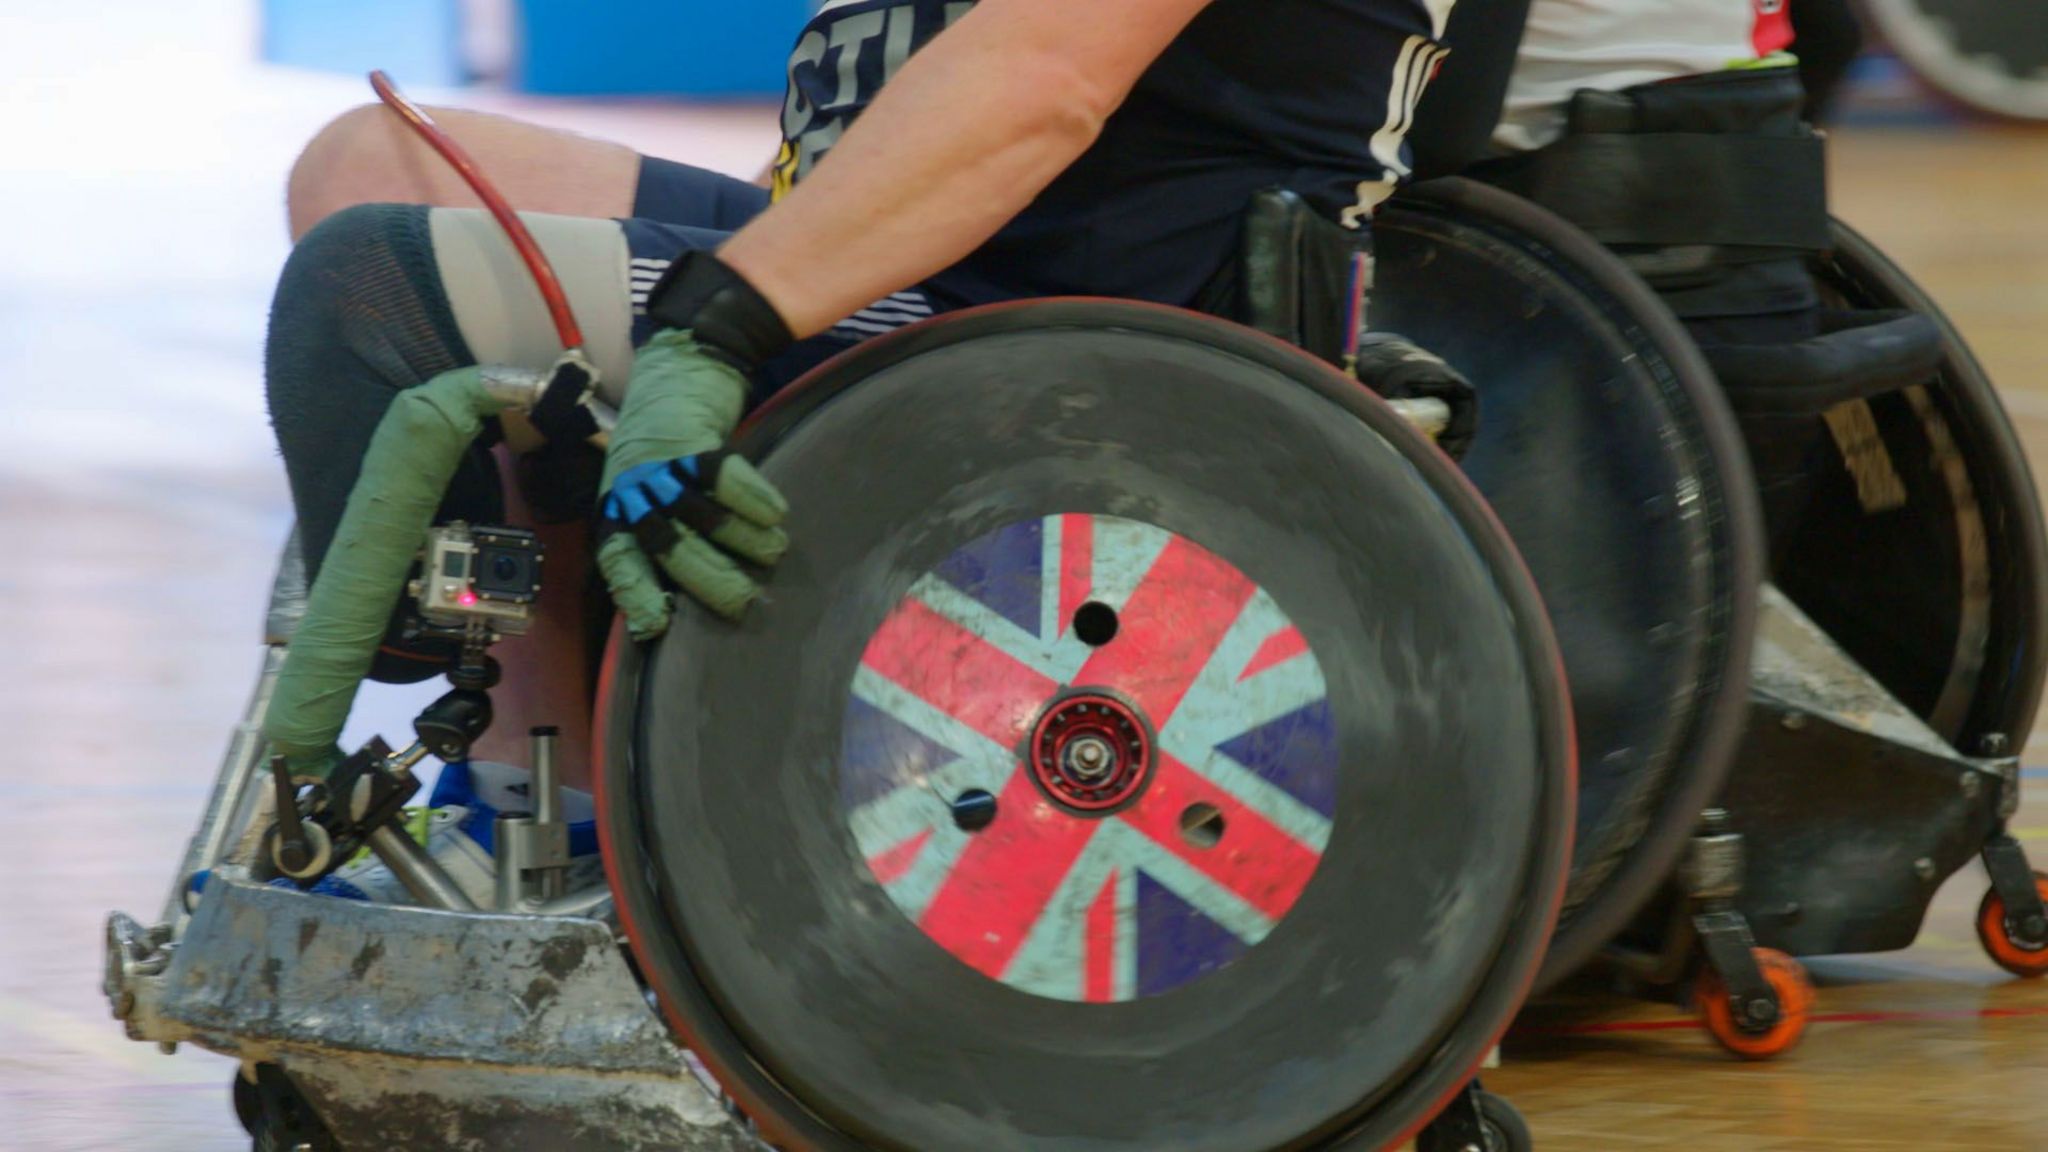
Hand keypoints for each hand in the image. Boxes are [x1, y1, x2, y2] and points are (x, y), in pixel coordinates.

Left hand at [597, 329, 788, 635]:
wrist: (682, 362)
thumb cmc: (667, 436)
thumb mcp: (647, 485)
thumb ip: (661, 529)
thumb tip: (695, 591)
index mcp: (616, 507)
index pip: (617, 559)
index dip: (636, 593)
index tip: (658, 626)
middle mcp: (630, 488)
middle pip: (666, 548)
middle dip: (708, 580)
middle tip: (745, 602)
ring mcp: (659, 463)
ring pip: (701, 517)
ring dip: (744, 541)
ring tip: (773, 552)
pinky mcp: (692, 438)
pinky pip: (724, 478)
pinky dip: (753, 499)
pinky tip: (776, 512)